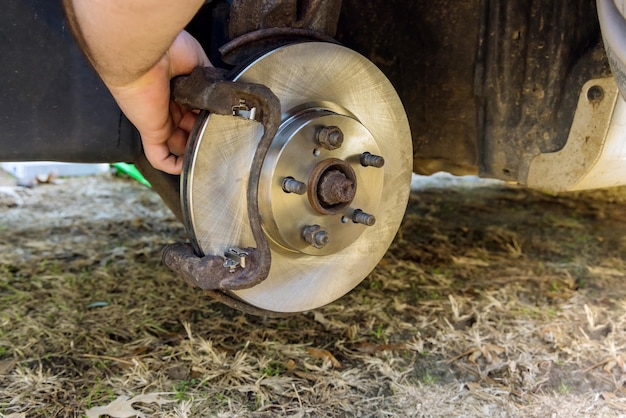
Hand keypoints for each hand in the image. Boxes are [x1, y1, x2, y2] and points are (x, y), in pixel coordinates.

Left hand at [107, 31, 210, 173]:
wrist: (145, 50)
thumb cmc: (166, 49)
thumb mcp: (198, 63)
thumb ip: (210, 82)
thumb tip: (223, 95)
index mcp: (179, 89)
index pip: (196, 111)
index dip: (210, 119)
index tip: (225, 121)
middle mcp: (169, 106)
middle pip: (190, 130)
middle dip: (206, 134)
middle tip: (222, 134)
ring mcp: (159, 120)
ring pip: (179, 145)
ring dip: (194, 150)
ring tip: (212, 149)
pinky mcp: (151, 131)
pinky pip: (160, 158)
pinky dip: (174, 166)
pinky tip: (188, 168)